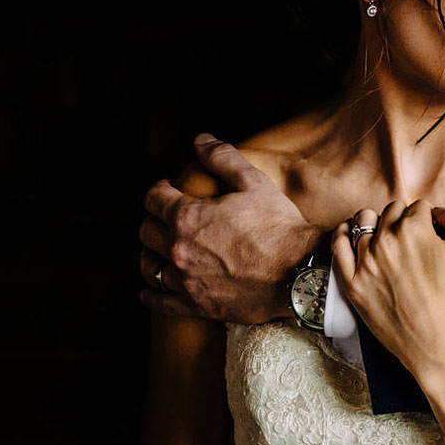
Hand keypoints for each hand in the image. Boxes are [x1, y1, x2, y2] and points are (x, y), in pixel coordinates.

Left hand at [139, 133, 317, 323]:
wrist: (298, 274)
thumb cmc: (278, 227)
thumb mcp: (254, 183)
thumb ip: (222, 158)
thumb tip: (200, 139)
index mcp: (188, 216)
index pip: (153, 198)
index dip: (159, 189)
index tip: (167, 189)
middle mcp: (178, 248)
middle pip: (146, 231)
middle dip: (154, 220)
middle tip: (167, 217)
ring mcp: (185, 280)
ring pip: (149, 266)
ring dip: (150, 254)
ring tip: (159, 250)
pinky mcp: (196, 305)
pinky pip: (160, 302)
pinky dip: (151, 295)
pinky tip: (149, 291)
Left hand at [332, 201, 444, 383]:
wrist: (440, 346)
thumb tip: (441, 211)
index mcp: (416, 230)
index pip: (419, 206)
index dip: (428, 218)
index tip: (432, 233)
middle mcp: (386, 241)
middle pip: (391, 211)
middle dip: (404, 219)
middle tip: (414, 240)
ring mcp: (366, 263)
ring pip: (363, 222)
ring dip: (376, 223)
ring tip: (385, 235)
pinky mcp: (353, 284)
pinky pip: (338, 247)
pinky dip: (343, 234)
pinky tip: (350, 234)